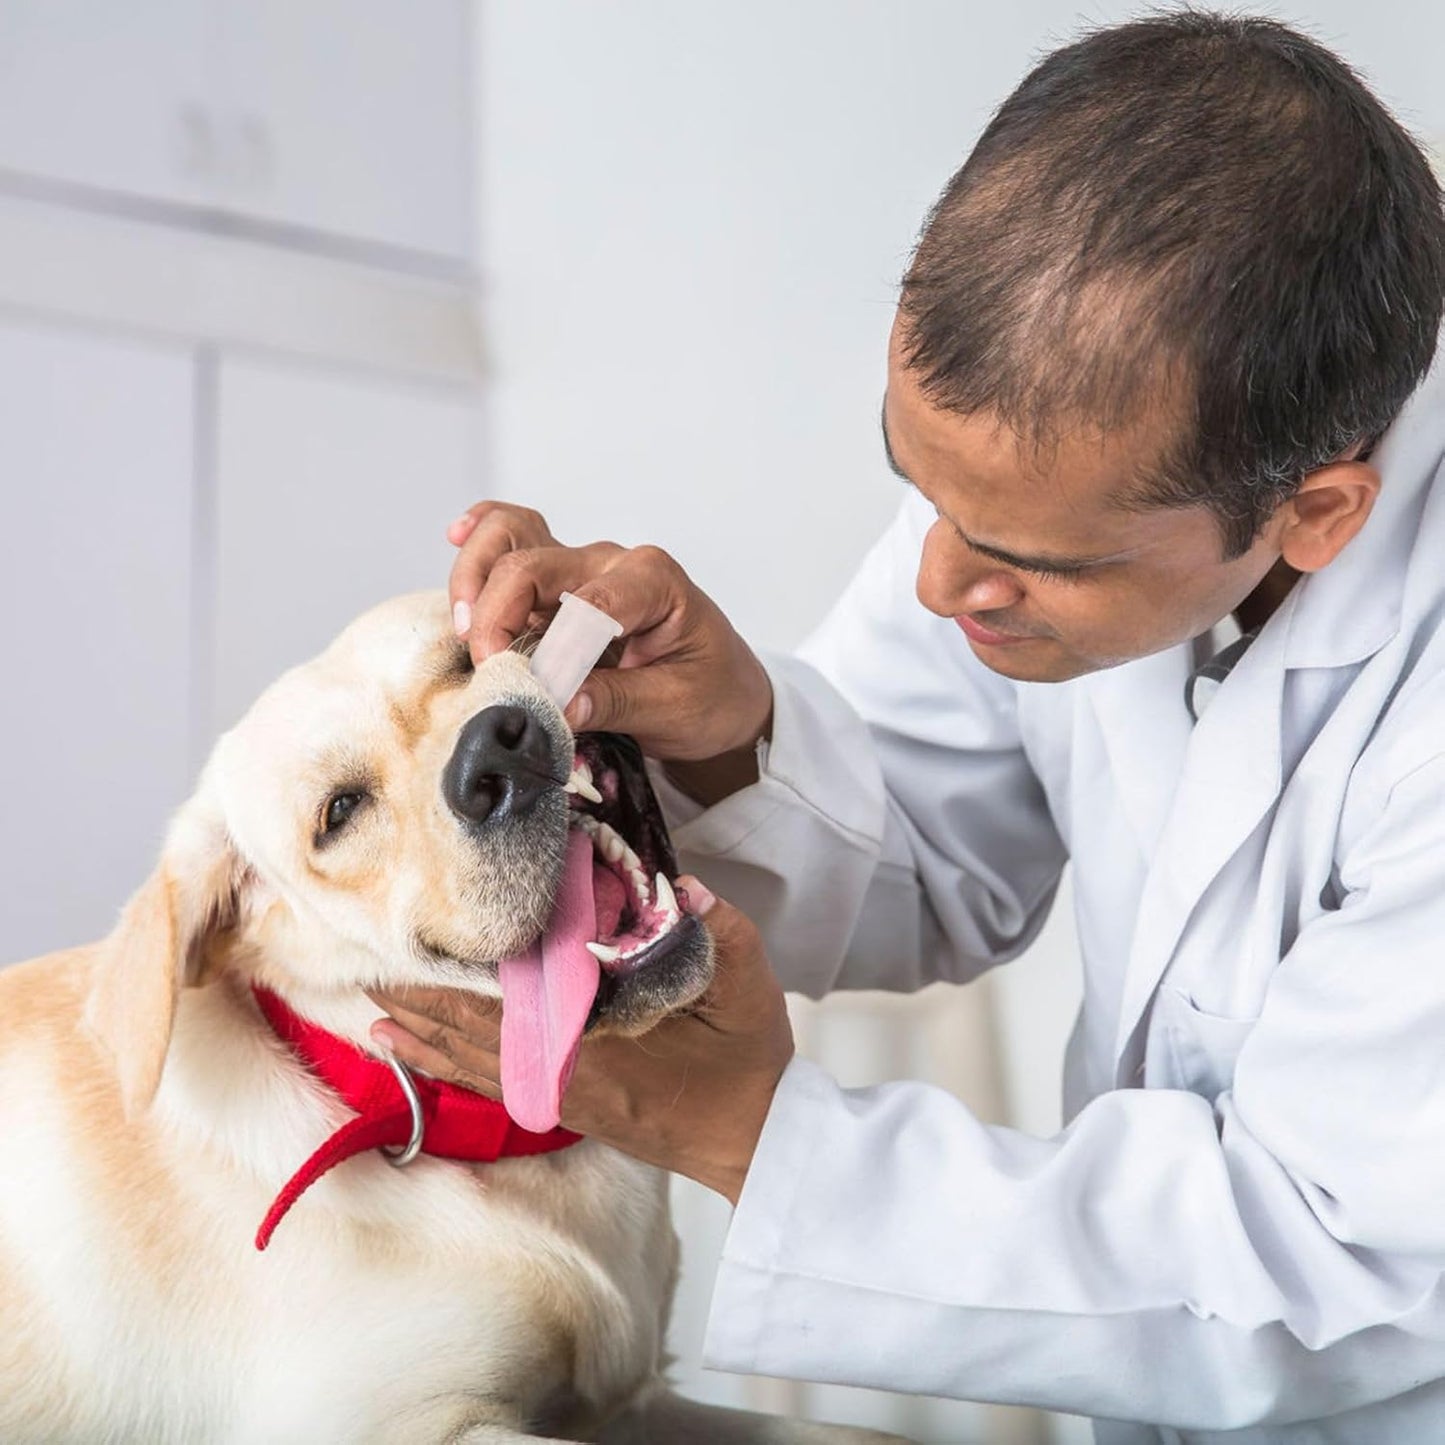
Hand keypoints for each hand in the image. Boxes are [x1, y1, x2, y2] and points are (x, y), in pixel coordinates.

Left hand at [367, 879, 793, 1203]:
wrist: (753, 1137)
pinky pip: (482, 1078)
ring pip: (467, 1053)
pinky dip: (437, 1058)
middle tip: (369, 948)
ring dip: (419, 1021)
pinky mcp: (559, 1102)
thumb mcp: (748, 984)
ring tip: (370, 991)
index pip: (510, 993)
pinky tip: (402, 1042)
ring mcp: (556, 1090)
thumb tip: (681, 886)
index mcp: (598, 1035)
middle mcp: (561, 1067)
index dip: (462, 962)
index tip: (423, 923)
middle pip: (471, 1023)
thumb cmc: (747, 1059)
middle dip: (420, 988)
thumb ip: (718, 929)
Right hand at [445, 501, 772, 769]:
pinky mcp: (557, 590)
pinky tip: (458, 537)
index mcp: (652, 581)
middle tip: (489, 671)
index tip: (533, 692)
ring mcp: (580, 570)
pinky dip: (482, 543)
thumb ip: (617, 702)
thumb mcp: (676, 706)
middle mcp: (610, 563)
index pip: (585, 605)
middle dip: (495, 615)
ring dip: (475, 576)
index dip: (550, 650)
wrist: (725, 693)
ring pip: (511, 538)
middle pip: (531, 563)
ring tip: (465, 628)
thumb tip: (556, 706)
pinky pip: (512, 545)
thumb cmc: (712, 692)